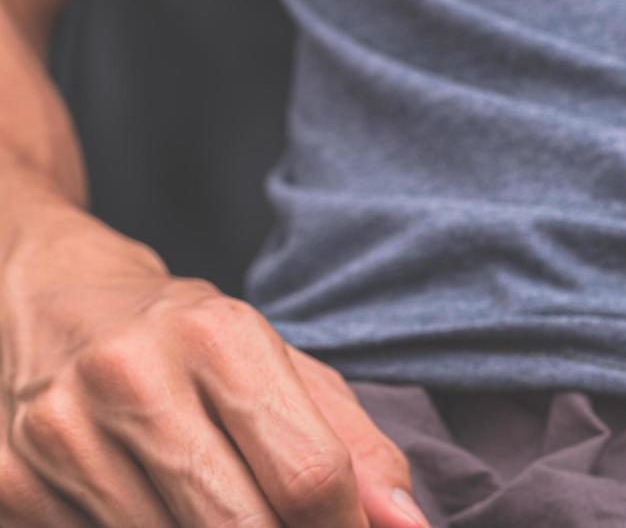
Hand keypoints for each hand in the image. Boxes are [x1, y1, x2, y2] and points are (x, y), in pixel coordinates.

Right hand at [0, 196, 429, 526]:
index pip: (308, 477)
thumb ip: (357, 448)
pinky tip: (152, 503)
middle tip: (291, 525)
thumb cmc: (192, 342)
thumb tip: (408, 526)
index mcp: (220, 335)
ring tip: (217, 500)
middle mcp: (132, 375)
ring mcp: (59, 432)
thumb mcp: (286, 368)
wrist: (52, 297)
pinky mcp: (8, 483)